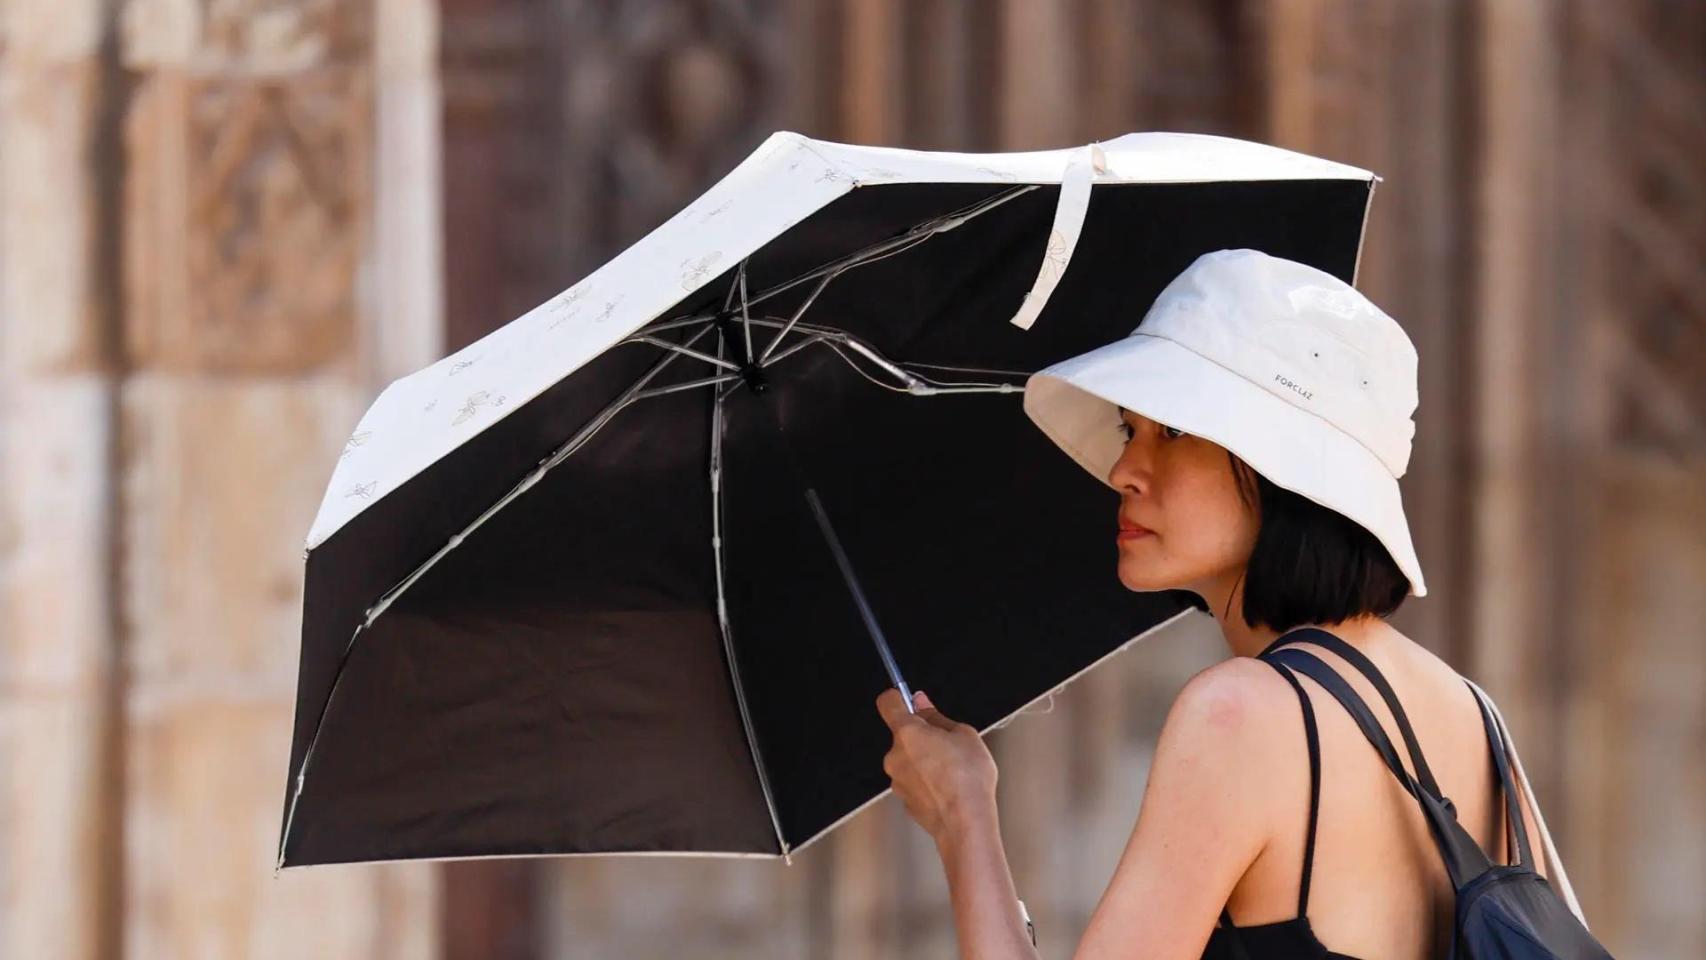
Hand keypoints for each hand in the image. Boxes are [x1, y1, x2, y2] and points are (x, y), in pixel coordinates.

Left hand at [874, 688, 998, 845]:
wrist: (966, 823)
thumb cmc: (967, 780)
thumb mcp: (964, 735)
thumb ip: (937, 717)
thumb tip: (923, 704)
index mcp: (907, 733)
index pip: (887, 703)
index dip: (897, 697)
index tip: (906, 698)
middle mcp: (895, 756)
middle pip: (902, 735)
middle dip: (921, 736)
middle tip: (947, 743)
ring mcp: (897, 781)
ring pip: (908, 760)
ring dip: (924, 760)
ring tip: (952, 770)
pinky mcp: (905, 801)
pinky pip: (914, 782)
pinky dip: (926, 781)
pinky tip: (947, 786)